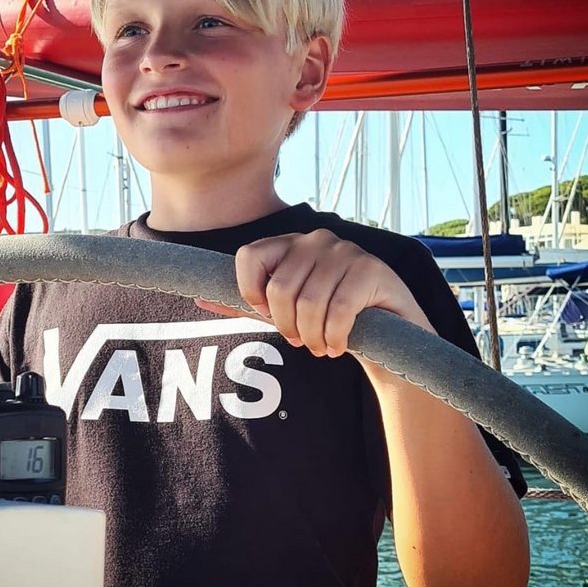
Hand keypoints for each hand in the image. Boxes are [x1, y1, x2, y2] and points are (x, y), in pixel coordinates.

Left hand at [196, 230, 432, 357]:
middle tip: (300, 342)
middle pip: (279, 287)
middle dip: (286, 326)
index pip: (249, 256)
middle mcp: (316, 240)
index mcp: (289, 244)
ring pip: (309, 302)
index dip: (250, 292)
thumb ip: (245, 304)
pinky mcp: (371, 269)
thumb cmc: (328, 319)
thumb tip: (199, 296)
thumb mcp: (283, 313)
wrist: (388, 335)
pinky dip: (334, 337)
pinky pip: (339, 309)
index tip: (266, 315)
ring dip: (312, 337)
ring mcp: (345, 251)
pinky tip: (338, 346)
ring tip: (320, 347)